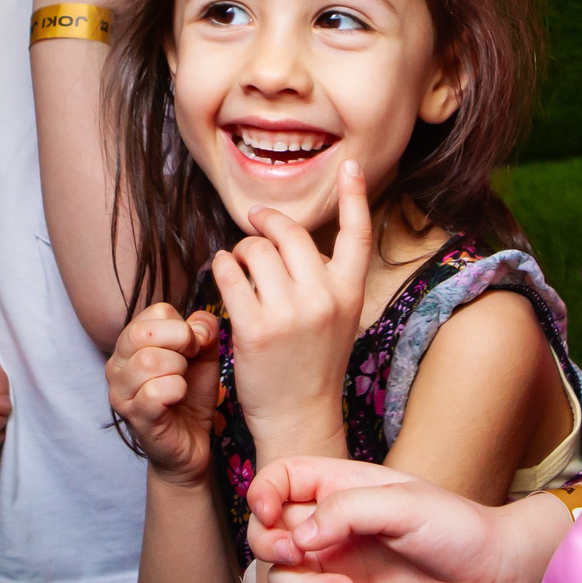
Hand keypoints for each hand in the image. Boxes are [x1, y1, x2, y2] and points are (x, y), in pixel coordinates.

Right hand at [107, 302, 221, 488]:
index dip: (183, 324)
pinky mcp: (134, 417)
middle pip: (144, 332)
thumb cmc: (191, 396)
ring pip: (149, 361)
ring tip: (181, 383)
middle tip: (190, 361)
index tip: (193, 346)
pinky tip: (178, 399)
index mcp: (131, 343)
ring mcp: (120, 392)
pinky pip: (155, 392)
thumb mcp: (203, 356)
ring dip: (178, 370)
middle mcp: (117, 364)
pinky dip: (177, 391)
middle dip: (181, 342)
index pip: (155, 311)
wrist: (190, 443)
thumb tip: (199, 325)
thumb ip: (203, 330)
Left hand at [208, 162, 370, 455]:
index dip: (355, 195)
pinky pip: (230, 273)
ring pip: (256, 249)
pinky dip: (222, 265)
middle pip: (291, 233)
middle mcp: (324, 299)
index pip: (358, 234)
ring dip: (241, 247)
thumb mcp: (338, 319)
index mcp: (350, 293)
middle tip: (255, 222)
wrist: (299, 417)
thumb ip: (325, 279)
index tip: (350, 165)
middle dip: (267, 222)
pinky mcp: (254, 328)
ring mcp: (289, 314)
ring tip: (238, 260)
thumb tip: (291, 237)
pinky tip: (224, 270)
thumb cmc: (314, 365)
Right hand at [246, 455, 565, 582]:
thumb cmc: (453, 525)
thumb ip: (345, 511)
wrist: (490, 574)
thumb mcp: (401, 503)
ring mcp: (339, 565)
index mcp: (339, 487)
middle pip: (267, 534)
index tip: (271, 514)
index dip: (261, 494)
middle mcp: (332, 526)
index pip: (278, 480)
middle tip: (299, 555)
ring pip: (284, 579)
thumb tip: (298, 538)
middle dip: (270, 547)